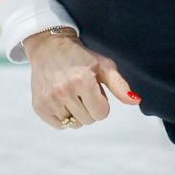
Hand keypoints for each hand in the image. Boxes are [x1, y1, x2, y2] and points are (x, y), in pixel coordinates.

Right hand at [23, 28, 139, 129]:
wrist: (50, 48)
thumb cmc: (81, 57)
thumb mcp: (104, 66)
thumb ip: (120, 85)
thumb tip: (135, 101)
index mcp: (83, 80)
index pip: (102, 113)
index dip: (103, 104)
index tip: (96, 91)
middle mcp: (64, 91)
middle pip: (89, 120)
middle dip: (90, 108)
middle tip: (83, 91)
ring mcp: (49, 99)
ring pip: (74, 124)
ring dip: (78, 113)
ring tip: (73, 94)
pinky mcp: (39, 106)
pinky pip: (59, 125)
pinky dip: (64, 117)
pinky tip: (62, 100)